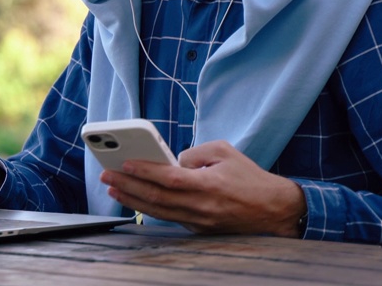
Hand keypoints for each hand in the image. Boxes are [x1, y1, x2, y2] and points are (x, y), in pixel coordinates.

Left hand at [99, 140, 305, 236]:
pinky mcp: (199, 229)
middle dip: (128, 185)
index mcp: (209, 184)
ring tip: (113, 188)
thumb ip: (194, 153)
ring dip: (132, 199)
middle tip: (106, 175)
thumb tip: (171, 161)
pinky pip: (169, 218)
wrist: (274, 210)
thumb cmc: (249, 177)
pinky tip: (134, 200)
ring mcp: (199, 221)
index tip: (124, 163)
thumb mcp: (224, 152)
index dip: (144, 171)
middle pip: (156, 197)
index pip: (169, 178)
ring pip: (158, 211)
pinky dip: (149, 209)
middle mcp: (201, 206)